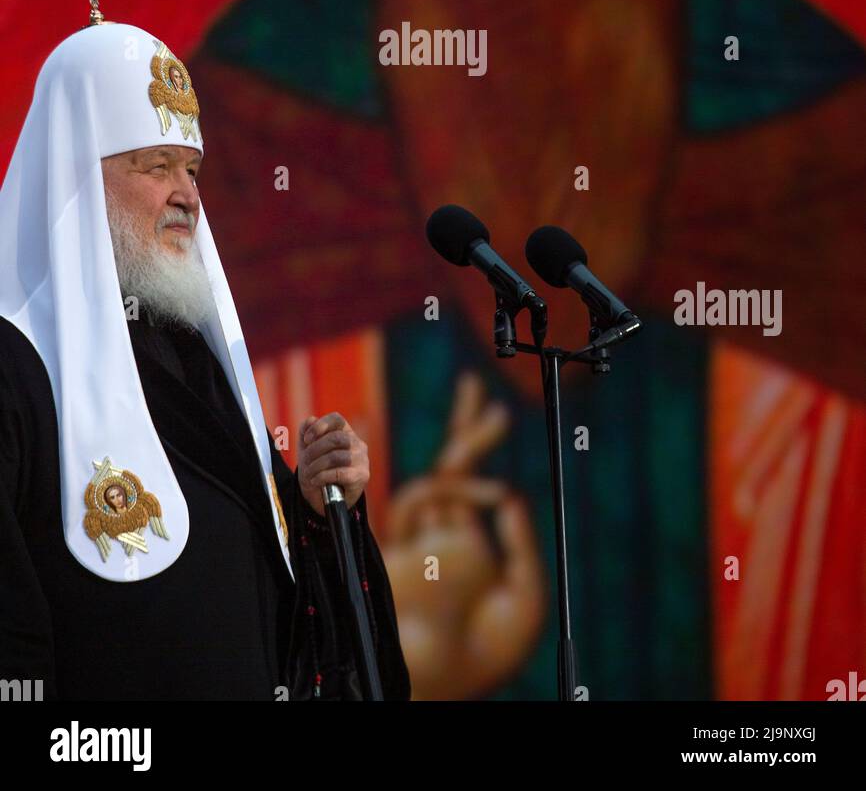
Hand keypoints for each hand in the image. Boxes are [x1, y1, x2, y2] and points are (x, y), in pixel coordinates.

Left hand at [297, 412, 368, 516]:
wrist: (324, 497)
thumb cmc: (317, 468)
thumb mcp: (307, 449)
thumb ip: (306, 431)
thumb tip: (310, 420)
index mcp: (346, 432)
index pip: (337, 419)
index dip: (320, 426)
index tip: (306, 440)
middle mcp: (357, 443)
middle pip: (336, 438)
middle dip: (314, 450)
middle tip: (304, 461)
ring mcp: (362, 459)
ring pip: (337, 456)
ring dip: (317, 465)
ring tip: (309, 473)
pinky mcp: (362, 476)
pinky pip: (340, 473)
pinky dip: (323, 476)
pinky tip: (315, 480)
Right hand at [381, 373, 545, 699]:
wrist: (440, 680)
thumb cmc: (483, 653)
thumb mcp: (523, 598)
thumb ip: (519, 544)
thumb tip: (507, 493)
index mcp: (466, 548)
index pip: (470, 487)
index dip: (475, 448)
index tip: (493, 411)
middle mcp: (441, 536)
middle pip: (448, 468)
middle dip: (461, 427)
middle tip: (475, 383)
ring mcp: (420, 537)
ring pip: (438, 474)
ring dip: (469, 443)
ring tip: (499, 417)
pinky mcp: (399, 541)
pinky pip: (422, 496)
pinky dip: (458, 487)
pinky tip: (494, 493)